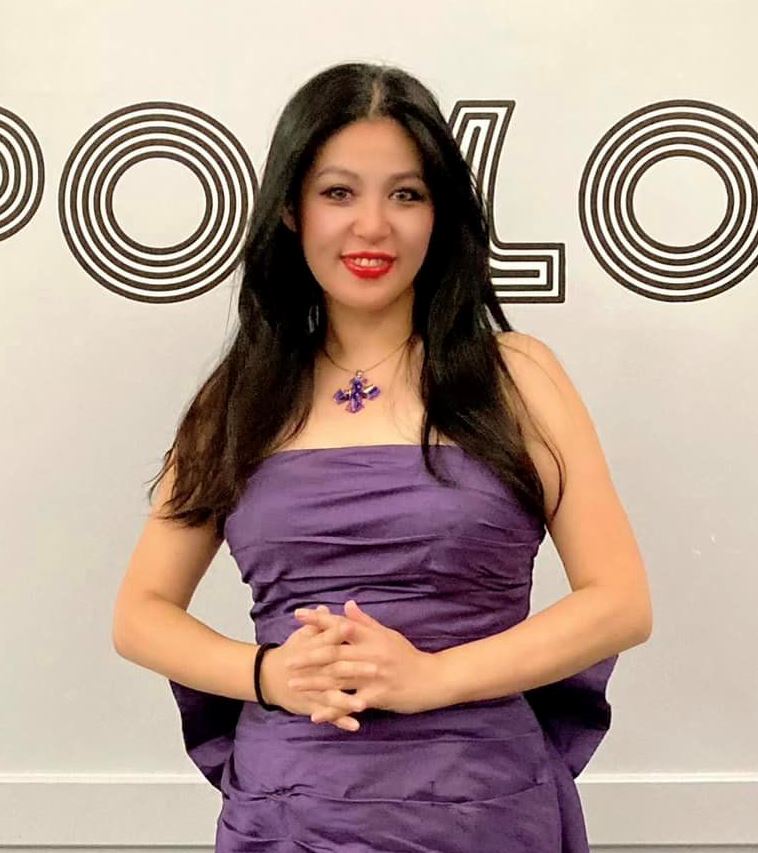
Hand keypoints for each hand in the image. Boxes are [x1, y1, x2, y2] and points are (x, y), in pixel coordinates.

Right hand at [263, 605, 369, 731]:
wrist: (268, 676)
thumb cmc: (292, 652)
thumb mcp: (302, 635)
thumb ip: (317, 623)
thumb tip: (326, 606)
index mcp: (313, 649)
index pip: (327, 638)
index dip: (339, 632)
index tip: (354, 628)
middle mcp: (313, 670)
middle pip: (335, 668)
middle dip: (355, 669)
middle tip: (377, 669)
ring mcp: (312, 690)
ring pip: (331, 695)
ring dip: (347, 700)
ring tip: (364, 704)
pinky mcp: (311, 705)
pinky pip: (328, 714)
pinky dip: (340, 720)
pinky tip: (356, 725)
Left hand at [289, 600, 438, 717]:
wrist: (433, 678)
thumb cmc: (408, 656)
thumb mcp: (388, 634)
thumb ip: (365, 621)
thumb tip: (348, 604)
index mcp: (371, 637)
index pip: (340, 624)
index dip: (319, 620)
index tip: (298, 615)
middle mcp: (369, 654)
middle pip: (335, 653)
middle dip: (309, 655)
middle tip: (288, 659)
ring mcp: (373, 676)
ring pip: (339, 678)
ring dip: (314, 681)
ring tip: (293, 684)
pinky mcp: (377, 696)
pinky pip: (351, 704)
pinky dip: (333, 710)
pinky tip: (316, 716)